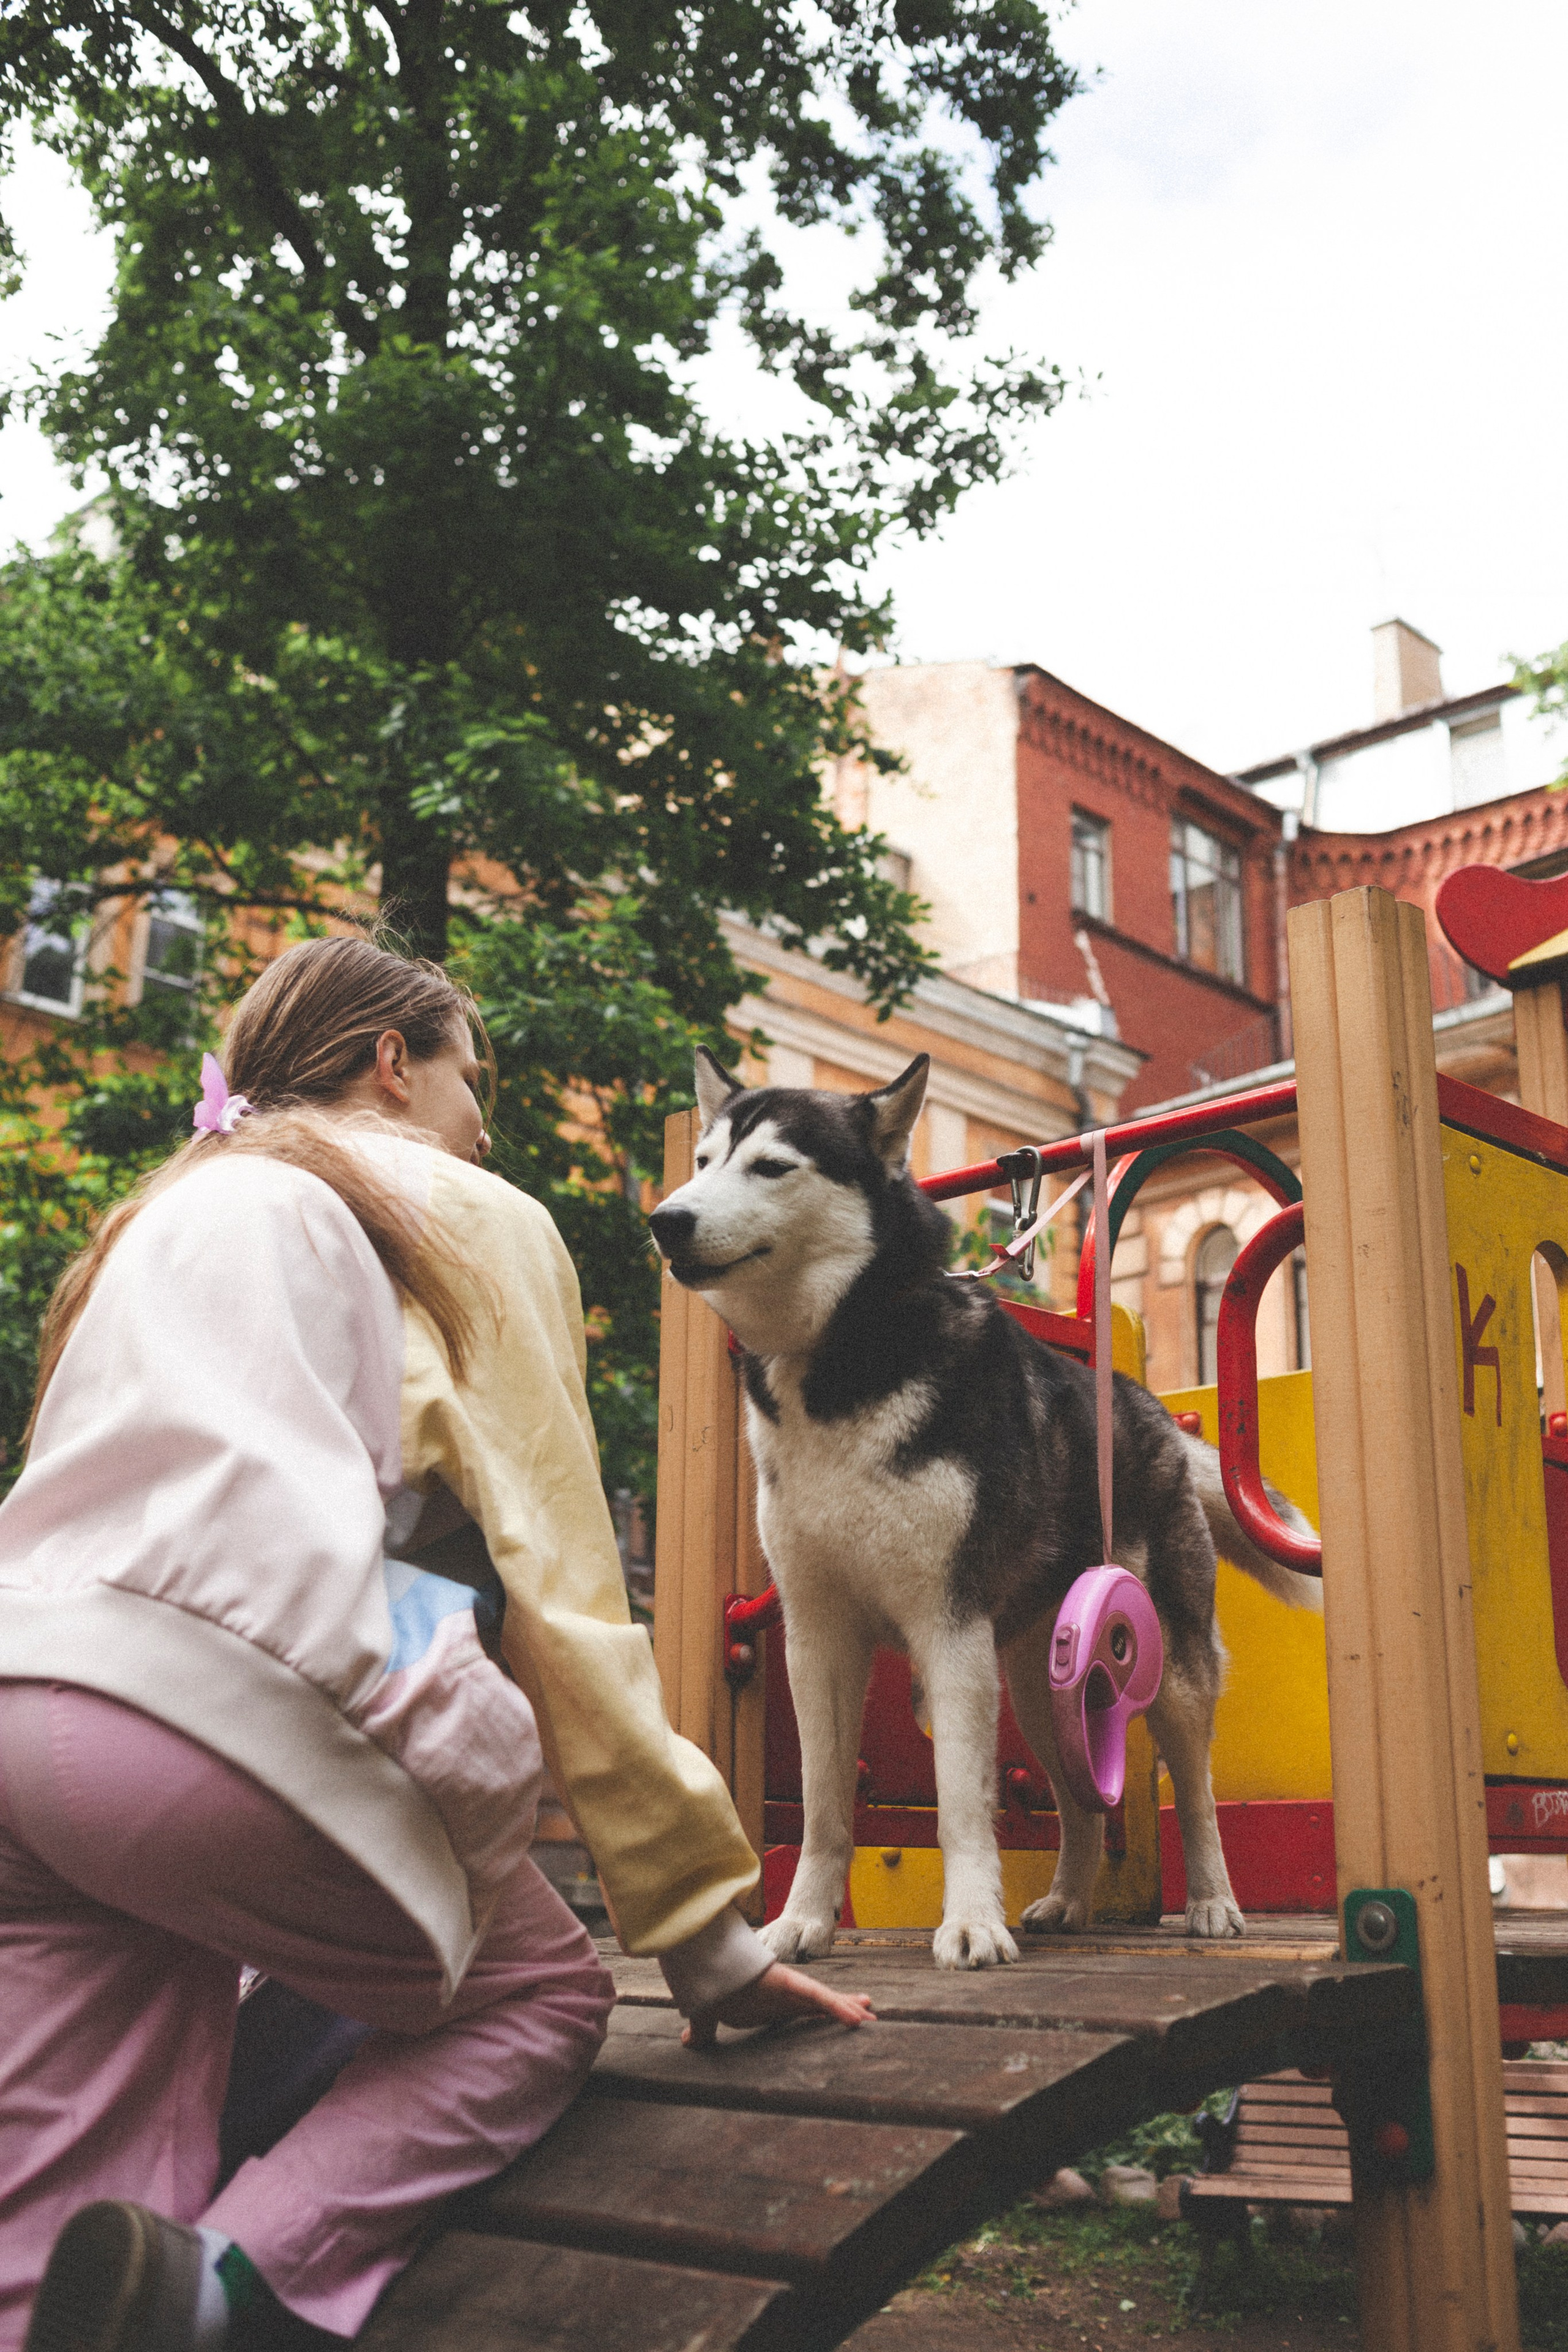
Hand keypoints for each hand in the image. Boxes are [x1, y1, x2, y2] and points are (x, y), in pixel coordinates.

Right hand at [682, 1959, 875, 2049]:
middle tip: (868, 2016)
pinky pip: (819, 1996)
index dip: (820, 2014)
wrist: (701, 1969)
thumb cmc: (706, 1988)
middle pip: (820, 2003)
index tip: (835, 2021)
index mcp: (768, 2004)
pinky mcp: (790, 1983)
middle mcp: (783, 1995)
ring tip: (870, 2018)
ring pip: (825, 2000)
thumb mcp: (708, 2017)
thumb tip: (687, 2041)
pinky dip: (838, 2007)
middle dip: (844, 2009)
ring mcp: (788, 1988)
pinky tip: (857, 2017)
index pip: (800, 2010)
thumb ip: (705, 2031)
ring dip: (848, 2009)